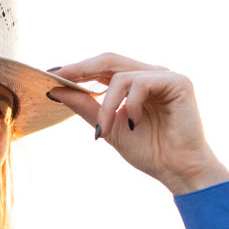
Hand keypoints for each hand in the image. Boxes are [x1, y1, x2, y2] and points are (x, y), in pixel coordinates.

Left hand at [48, 53, 228, 194]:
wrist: (177, 169)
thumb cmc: (148, 151)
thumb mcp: (108, 127)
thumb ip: (86, 107)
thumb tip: (55, 91)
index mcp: (135, 83)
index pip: (102, 67)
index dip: (78, 68)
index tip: (50, 74)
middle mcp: (150, 74)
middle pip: (109, 59)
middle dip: (81, 69)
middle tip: (58, 78)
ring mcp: (165, 75)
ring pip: (121, 75)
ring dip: (106, 104)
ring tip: (105, 129)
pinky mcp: (178, 82)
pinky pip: (141, 83)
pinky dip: (131, 105)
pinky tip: (134, 124)